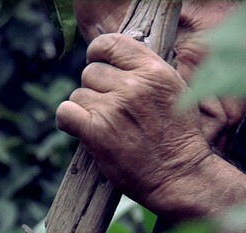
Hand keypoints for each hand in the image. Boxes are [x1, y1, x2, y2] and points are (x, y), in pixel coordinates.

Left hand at [56, 33, 212, 207]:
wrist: (180, 176)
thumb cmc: (178, 138)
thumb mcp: (174, 92)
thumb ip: (146, 72)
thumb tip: (115, 61)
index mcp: (155, 71)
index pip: (110, 43)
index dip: (98, 53)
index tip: (99, 65)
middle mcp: (134, 85)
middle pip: (90, 72)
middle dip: (95, 90)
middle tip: (110, 111)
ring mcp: (114, 108)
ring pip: (78, 94)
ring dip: (86, 110)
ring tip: (106, 127)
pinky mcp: (97, 131)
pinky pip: (65, 112)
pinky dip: (69, 121)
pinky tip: (82, 131)